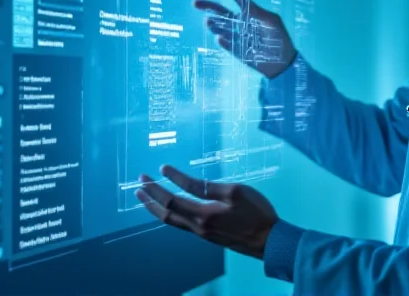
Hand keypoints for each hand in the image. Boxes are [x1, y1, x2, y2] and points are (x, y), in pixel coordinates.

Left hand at [135, 165, 278, 259]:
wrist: (269, 241)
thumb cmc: (256, 213)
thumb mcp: (236, 192)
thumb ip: (210, 188)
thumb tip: (189, 182)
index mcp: (204, 214)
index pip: (177, 195)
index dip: (168, 180)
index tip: (160, 168)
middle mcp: (198, 226)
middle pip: (166, 212)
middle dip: (150, 197)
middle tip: (139, 183)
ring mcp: (202, 233)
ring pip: (171, 221)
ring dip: (156, 208)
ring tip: (145, 198)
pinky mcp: (208, 236)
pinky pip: (181, 224)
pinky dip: (170, 214)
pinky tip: (171, 209)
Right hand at [193, 0, 296, 78]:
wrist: (284, 61)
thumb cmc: (279, 37)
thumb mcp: (271, 21)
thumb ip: (256, 10)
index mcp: (249, 14)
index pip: (237, 0)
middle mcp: (240, 24)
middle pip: (220, 13)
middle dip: (208, 8)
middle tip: (195, 3)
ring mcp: (237, 37)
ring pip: (221, 29)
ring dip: (214, 25)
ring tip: (208, 21)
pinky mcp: (237, 51)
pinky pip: (228, 45)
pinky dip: (223, 42)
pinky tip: (219, 38)